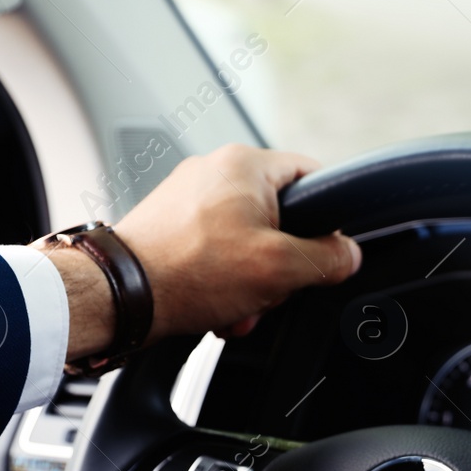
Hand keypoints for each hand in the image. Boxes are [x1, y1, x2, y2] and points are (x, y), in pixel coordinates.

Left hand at [37, 144, 361, 359]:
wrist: (121, 296)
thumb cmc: (188, 273)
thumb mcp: (280, 269)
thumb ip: (328, 258)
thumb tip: (349, 255)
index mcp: (246, 164)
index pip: (314, 178)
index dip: (329, 221)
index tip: (326, 253)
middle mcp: (215, 170)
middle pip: (281, 219)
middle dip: (280, 267)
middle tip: (268, 291)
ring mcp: (189, 197)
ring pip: (249, 242)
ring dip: (252, 283)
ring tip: (236, 305)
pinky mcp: (171, 224)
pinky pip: (217, 251)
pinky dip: (223, 282)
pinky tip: (215, 306)